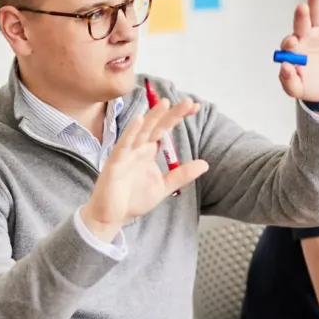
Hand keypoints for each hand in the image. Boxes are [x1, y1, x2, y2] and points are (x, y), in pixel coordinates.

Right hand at [79, 98, 205, 241]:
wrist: (112, 216)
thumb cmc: (134, 200)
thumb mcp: (164, 186)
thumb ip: (182, 174)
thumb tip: (205, 164)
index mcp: (149, 151)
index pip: (166, 129)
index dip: (178, 117)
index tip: (195, 107)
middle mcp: (138, 148)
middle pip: (156, 126)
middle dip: (171, 114)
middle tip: (188, 102)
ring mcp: (126, 153)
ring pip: (141, 131)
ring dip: (153, 117)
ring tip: (165, 103)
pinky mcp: (115, 162)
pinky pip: (124, 145)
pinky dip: (131, 132)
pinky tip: (139, 120)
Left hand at [277, 0, 318, 102]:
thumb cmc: (308, 87)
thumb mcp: (296, 89)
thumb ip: (288, 80)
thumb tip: (284, 66)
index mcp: (293, 52)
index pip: (288, 43)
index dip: (290, 42)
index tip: (292, 42)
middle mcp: (304, 38)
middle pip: (301, 24)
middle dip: (300, 17)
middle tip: (301, 9)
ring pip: (316, 16)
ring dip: (314, 4)